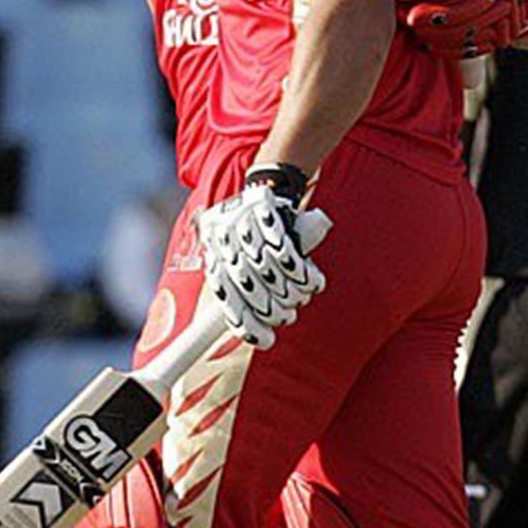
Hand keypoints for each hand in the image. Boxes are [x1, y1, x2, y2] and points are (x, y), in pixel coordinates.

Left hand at [197, 184, 324, 349]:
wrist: (267, 186)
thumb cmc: (252, 231)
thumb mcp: (233, 252)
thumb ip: (234, 285)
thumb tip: (236, 328)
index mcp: (216, 258)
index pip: (228, 301)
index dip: (247, 325)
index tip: (267, 341)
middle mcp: (225, 244)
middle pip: (253, 292)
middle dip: (276, 310)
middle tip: (288, 315)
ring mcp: (244, 227)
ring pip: (273, 275)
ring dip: (293, 292)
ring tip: (301, 296)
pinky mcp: (266, 215)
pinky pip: (288, 254)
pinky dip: (302, 271)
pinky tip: (312, 278)